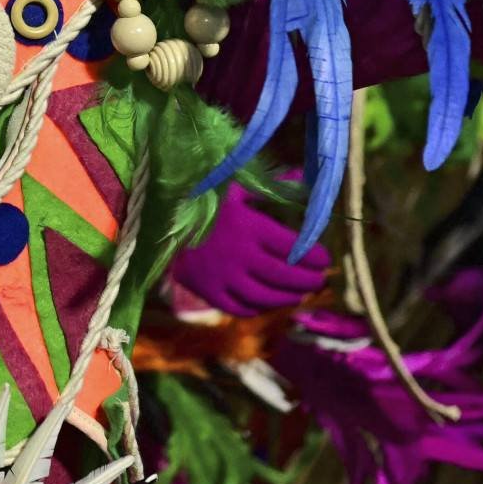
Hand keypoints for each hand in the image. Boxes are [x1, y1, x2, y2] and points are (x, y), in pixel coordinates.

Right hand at [171, 187, 328, 315]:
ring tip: (299, 294)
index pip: (293, 247)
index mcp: (249, 226)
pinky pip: (238, 308)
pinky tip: (265, 303)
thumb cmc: (201, 198)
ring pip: (265, 296)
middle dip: (308, 281)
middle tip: (319, 280)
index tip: (325, 258)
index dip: (314, 256)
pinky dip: (256, 309)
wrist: (158, 221)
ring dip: (287, 298)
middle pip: (283, 276)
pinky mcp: (208, 291)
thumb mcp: (236, 186)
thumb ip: (272, 186)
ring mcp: (224, 277)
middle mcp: (240, 255)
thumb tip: (304, 175)